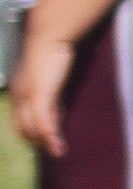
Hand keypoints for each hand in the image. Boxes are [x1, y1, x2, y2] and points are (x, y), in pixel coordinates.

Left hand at [9, 26, 73, 160]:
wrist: (48, 35)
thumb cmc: (51, 52)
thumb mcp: (49, 79)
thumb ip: (50, 96)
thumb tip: (57, 113)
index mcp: (18, 91)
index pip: (21, 120)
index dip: (34, 131)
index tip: (51, 136)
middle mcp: (19, 96)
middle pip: (23, 127)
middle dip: (38, 141)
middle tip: (54, 149)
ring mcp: (28, 96)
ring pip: (33, 128)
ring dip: (46, 143)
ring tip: (58, 152)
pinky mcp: (40, 95)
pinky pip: (44, 122)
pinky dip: (50, 136)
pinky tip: (58, 145)